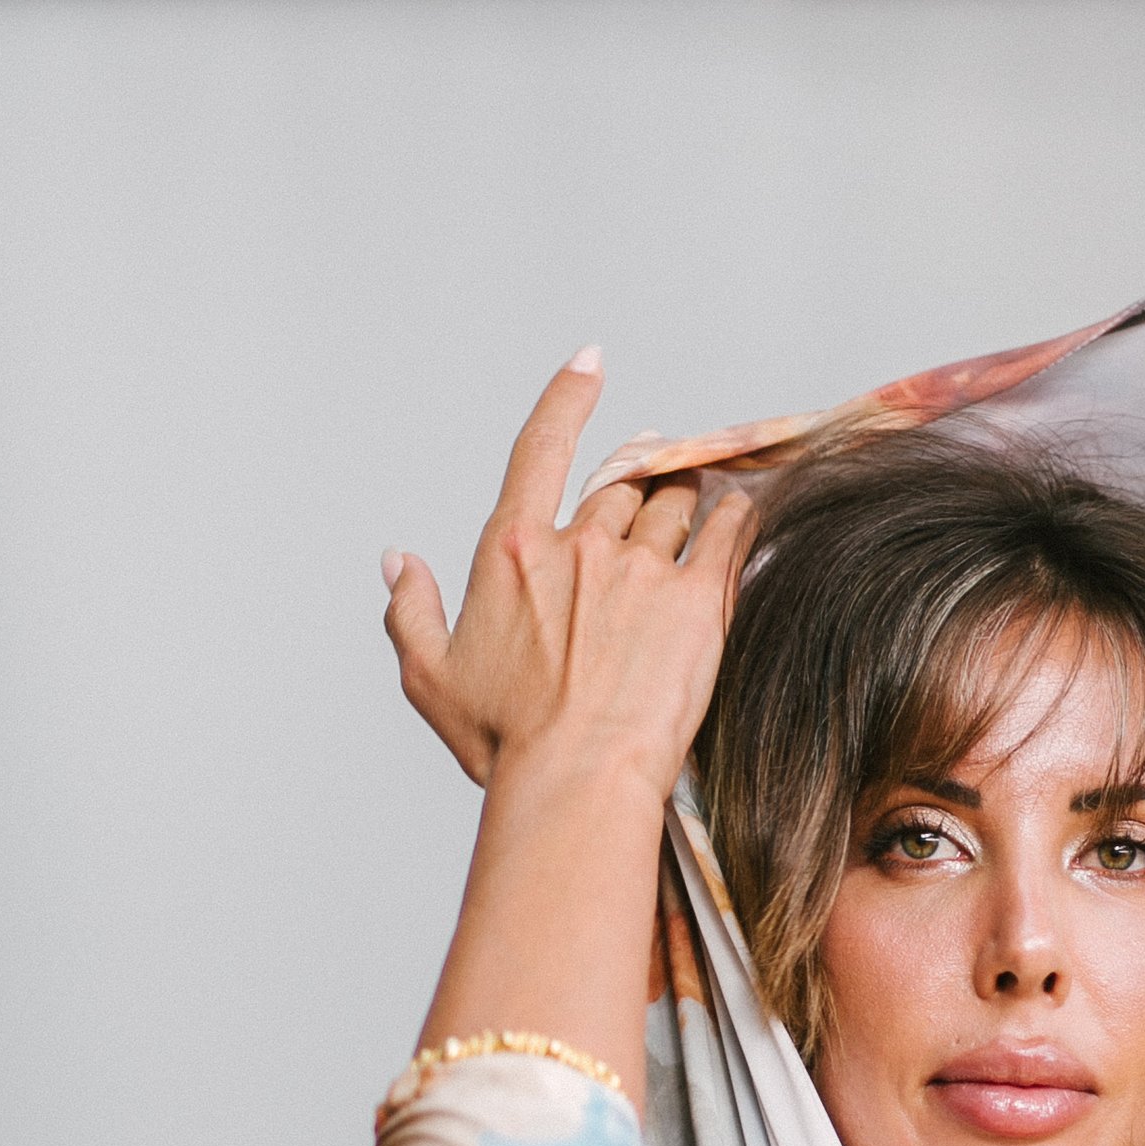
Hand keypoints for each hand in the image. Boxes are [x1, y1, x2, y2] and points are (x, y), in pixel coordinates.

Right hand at [381, 353, 752, 796]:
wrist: (577, 780)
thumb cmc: (507, 742)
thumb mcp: (432, 678)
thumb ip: (410, 610)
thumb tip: (398, 562)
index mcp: (511, 553)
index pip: (540, 448)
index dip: (568, 398)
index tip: (590, 365)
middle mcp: (578, 545)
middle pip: (620, 483)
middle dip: (641, 472)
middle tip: (659, 469)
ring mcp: (640, 569)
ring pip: (675, 504)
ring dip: (689, 495)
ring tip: (703, 500)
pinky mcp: (697, 600)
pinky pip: (727, 533)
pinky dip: (738, 515)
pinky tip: (746, 513)